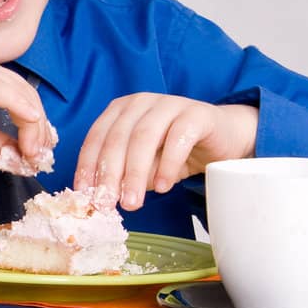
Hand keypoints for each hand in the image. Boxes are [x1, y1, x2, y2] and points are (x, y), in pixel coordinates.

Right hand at [0, 54, 54, 171]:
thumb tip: (26, 159)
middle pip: (26, 91)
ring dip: (33, 122)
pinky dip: (18, 107)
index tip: (39, 152)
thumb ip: (0, 143)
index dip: (38, 123)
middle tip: (40, 155)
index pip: (24, 93)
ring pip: (18, 90)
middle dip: (39, 126)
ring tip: (33, 151)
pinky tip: (29, 124)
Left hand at [73, 93, 257, 209]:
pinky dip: (167, 164)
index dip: (88, 166)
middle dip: (110, 175)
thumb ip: (124, 175)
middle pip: (118, 139)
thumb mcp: (144, 165)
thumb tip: (102, 198)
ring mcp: (169, 104)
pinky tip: (162, 186)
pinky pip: (178, 138)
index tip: (84, 194)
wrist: (223, 138)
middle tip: (107, 203)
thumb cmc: (177, 149)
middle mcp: (141, 103)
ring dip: (135, 173)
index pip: (96, 137)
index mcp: (121, 110)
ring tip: (132, 202)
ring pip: (144, 138)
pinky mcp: (197, 114)